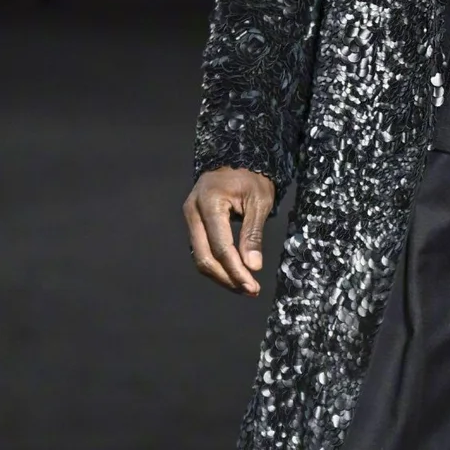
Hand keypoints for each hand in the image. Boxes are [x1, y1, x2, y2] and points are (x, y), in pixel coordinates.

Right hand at [184, 167, 275, 294]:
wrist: (237, 159)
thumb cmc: (251, 178)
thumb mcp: (259, 202)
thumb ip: (253, 234)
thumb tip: (252, 266)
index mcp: (209, 203)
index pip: (220, 246)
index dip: (236, 270)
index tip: (252, 286)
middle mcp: (193, 212)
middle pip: (205, 257)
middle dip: (228, 277)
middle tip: (250, 290)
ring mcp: (190, 218)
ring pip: (200, 257)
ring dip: (222, 275)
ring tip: (245, 286)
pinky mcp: (193, 224)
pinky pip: (202, 250)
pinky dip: (217, 265)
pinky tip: (235, 273)